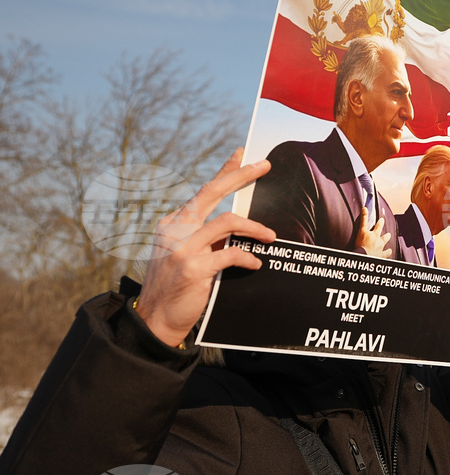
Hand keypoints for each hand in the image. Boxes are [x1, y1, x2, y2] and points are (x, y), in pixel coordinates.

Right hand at [135, 149, 275, 346]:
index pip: (204, 191)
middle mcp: (174, 229)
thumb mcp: (187, 255)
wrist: (155, 320)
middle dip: (241, 176)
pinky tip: (255, 263)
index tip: (242, 154)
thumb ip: (207, 239)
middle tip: (264, 166)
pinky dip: (247, 257)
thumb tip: (239, 228)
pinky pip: (230, 254)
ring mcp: (181, 247)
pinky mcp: (192, 268)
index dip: (224, 171)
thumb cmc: (177, 287)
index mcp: (173, 223)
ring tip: (270, 236)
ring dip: (254, 228)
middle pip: (212, 192)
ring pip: (227, 222)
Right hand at [355, 208, 391, 257]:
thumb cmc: (361, 244)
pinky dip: (386, 257)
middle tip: (388, 234)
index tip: (382, 220)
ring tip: (389, 249)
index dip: (380, 223)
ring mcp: (381, 250)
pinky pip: (385, 258)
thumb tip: (365, 208)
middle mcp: (380, 242)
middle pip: (385, 238)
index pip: (379, 226)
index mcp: (375, 235)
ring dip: (388, 249)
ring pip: (387, 250)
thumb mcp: (361, 230)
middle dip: (387, 236)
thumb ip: (363, 219)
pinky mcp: (380, 257)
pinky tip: (387, 258)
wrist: (363, 256)